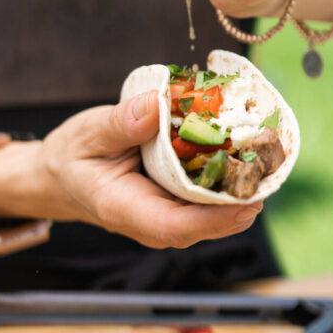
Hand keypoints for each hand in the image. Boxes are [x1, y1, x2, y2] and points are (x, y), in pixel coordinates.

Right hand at [38, 91, 261, 248]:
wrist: (60, 175)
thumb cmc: (72, 157)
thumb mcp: (88, 132)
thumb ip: (121, 122)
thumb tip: (156, 105)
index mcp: (125, 209)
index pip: (174, 227)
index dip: (215, 219)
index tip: (248, 203)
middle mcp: (151, 221)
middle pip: (204, 223)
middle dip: (241, 199)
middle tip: (271, 164)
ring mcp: (167, 214)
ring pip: (212, 211)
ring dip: (241, 186)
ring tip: (267, 153)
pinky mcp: (177, 202)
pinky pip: (208, 196)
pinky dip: (228, 175)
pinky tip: (246, 149)